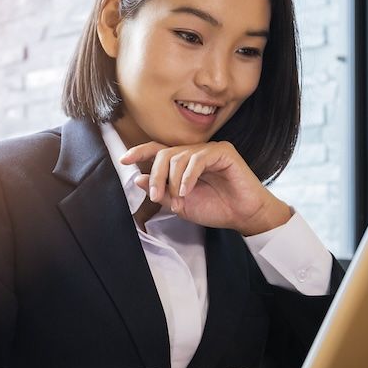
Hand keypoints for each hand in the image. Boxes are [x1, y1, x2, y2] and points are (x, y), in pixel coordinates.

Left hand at [120, 141, 291, 235]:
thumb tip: (139, 179)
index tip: (124, 160)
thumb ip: (162, 191)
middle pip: (165, 153)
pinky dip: (188, 176)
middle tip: (157, 196)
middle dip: (157, 175)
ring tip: (179, 199)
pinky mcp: (223, 152)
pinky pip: (197, 159)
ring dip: (173, 180)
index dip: (140, 152)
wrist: (243, 217)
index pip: (159, 151)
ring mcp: (210, 150)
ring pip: (179, 156)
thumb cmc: (217, 209)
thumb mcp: (181, 205)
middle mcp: (195, 153)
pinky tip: (187, 191)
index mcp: (185, 163)